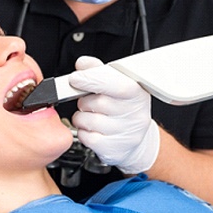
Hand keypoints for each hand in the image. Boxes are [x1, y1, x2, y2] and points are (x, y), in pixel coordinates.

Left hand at [69, 56, 159, 173]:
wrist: (135, 138)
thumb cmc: (124, 107)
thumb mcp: (117, 83)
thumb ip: (99, 70)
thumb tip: (83, 64)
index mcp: (137, 92)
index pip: (112, 83)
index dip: (90, 79)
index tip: (75, 78)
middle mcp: (134, 113)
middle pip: (96, 102)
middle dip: (85, 101)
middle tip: (91, 102)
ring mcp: (125, 133)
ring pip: (88, 121)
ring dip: (82, 117)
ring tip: (93, 116)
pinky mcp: (113, 149)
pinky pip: (86, 137)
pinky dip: (83, 132)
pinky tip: (93, 129)